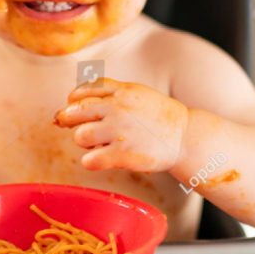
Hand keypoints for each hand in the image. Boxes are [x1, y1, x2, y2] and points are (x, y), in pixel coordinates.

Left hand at [54, 78, 187, 171]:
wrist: (185, 136)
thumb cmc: (157, 117)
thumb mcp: (135, 94)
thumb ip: (108, 94)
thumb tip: (70, 105)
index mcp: (120, 91)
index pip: (80, 92)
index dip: (73, 103)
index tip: (78, 112)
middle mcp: (117, 108)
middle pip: (73, 112)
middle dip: (69, 122)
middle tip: (83, 130)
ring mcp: (119, 131)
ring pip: (80, 137)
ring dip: (84, 142)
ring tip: (98, 145)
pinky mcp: (123, 154)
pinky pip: (90, 160)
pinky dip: (90, 161)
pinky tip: (100, 159)